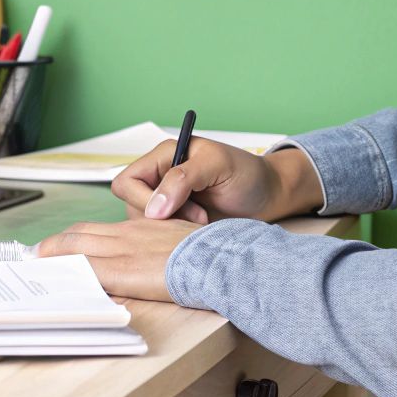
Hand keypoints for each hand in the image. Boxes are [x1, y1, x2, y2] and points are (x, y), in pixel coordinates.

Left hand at [35, 218, 201, 301]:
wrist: (219, 257)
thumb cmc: (209, 252)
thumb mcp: (180, 241)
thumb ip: (159, 247)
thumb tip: (152, 262)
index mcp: (139, 228)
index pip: (96, 229)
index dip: (74, 238)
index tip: (60, 246)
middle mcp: (126, 235)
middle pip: (78, 236)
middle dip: (54, 246)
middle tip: (37, 255)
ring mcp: (123, 251)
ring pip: (75, 248)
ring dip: (52, 257)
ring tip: (36, 266)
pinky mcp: (123, 270)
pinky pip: (86, 269)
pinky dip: (68, 274)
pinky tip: (57, 281)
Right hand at [110, 138, 322, 223]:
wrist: (269, 197)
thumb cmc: (247, 173)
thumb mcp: (218, 164)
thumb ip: (183, 178)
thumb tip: (154, 206)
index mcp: (165, 157)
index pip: (128, 181)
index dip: (142, 199)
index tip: (171, 210)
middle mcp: (161, 179)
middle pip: (132, 206)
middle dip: (161, 218)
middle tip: (196, 218)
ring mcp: (169, 204)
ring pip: (145, 226)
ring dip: (171, 230)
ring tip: (201, 223)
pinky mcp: (178, 224)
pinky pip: (161, 238)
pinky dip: (176, 239)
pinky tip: (199, 232)